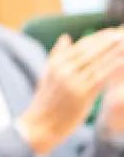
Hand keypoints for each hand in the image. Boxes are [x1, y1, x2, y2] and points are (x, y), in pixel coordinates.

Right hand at [17, 28, 123, 156]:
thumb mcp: (47, 74)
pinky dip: (114, 68)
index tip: (114, 31)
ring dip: (115, 51)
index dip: (100, 37)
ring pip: (99, 61)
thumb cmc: (46, 101)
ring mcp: (73, 81)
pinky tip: (123, 61)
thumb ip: (57, 55)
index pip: (82, 44)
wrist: (41, 125)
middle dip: (110, 40)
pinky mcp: (82, 94)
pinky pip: (102, 77)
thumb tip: (66, 37)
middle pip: (92, 50)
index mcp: (56, 63)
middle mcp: (64, 69)